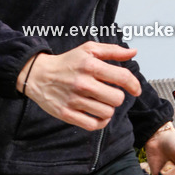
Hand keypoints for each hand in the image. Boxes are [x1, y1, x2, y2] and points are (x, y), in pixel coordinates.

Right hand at [17, 43, 141, 131]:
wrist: (38, 75)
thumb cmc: (66, 62)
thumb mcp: (88, 50)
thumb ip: (112, 51)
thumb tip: (133, 53)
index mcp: (90, 65)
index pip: (122, 77)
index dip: (134, 85)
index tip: (135, 90)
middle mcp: (83, 83)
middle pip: (116, 98)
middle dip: (117, 97)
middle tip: (110, 94)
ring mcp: (74, 100)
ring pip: (106, 113)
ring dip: (108, 110)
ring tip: (102, 104)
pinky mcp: (66, 114)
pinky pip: (93, 125)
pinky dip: (100, 122)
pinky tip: (98, 115)